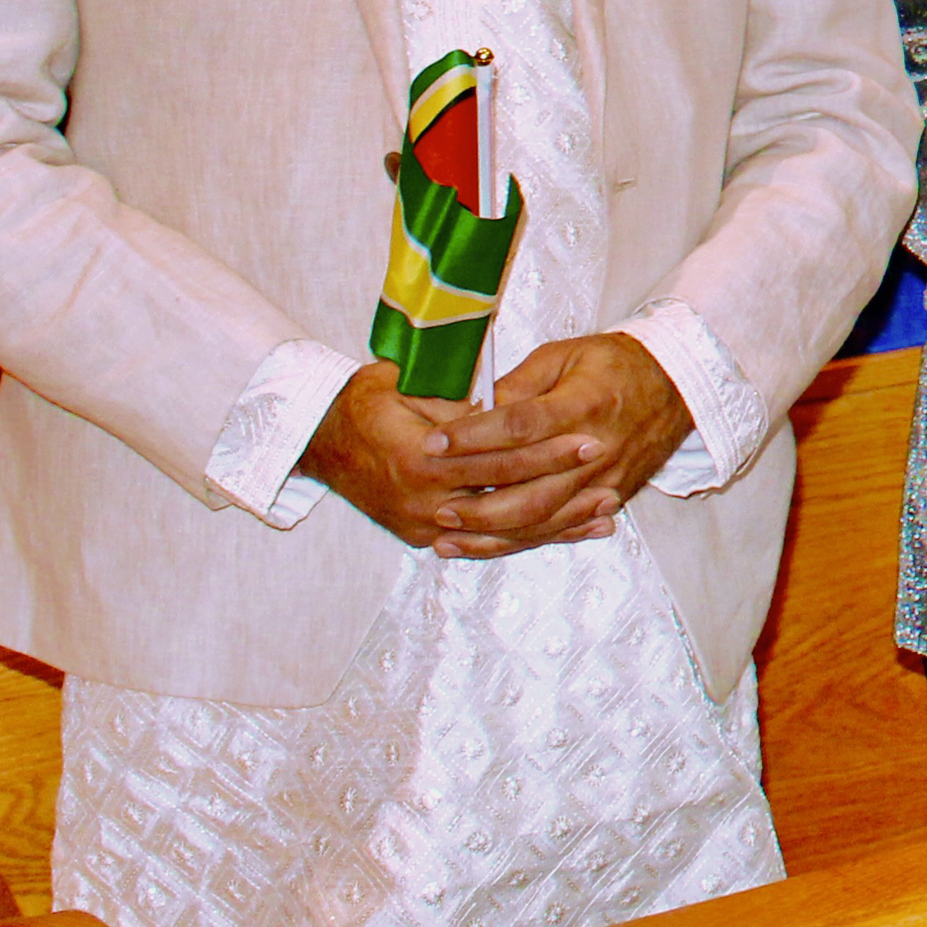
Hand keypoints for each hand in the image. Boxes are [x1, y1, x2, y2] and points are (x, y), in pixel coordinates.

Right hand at [302, 361, 616, 552]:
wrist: (318, 442)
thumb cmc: (363, 403)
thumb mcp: (401, 384)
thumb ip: (451, 397)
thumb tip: (501, 400)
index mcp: (419, 460)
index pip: (496, 457)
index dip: (545, 448)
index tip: (586, 433)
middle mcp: (424, 503)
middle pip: (508, 498)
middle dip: (562, 483)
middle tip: (607, 466)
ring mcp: (425, 527)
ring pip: (505, 530)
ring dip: (558, 521)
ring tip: (607, 508)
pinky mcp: (427, 538)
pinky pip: (489, 542)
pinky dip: (533, 536)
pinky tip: (573, 531)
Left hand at [438, 334, 694, 552]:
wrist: (677, 386)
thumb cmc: (616, 364)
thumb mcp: (565, 355)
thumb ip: (518, 384)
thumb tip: (472, 409)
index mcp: (581, 405)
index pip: (519, 427)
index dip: (473, 437)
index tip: (434, 443)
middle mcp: (593, 450)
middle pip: (527, 487)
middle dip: (475, 499)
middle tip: (433, 501)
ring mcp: (602, 481)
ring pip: (540, 519)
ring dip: (489, 531)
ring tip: (446, 532)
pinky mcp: (608, 499)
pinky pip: (557, 530)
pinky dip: (518, 541)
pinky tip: (482, 545)